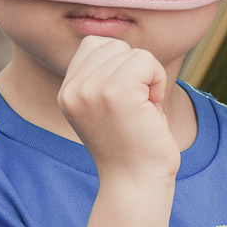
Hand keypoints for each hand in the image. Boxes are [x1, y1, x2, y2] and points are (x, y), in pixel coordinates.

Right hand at [58, 35, 180, 183]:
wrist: (136, 182)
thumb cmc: (135, 144)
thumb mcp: (109, 105)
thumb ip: (106, 74)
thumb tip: (118, 44)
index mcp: (67, 92)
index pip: (94, 45)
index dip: (122, 66)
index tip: (127, 100)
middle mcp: (72, 89)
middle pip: (114, 45)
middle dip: (137, 70)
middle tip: (138, 106)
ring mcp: (90, 89)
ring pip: (133, 52)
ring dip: (150, 77)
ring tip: (143, 109)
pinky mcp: (114, 92)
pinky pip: (146, 60)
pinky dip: (158, 79)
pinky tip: (152, 107)